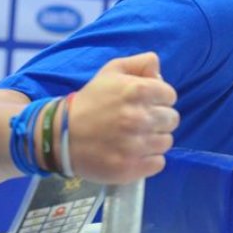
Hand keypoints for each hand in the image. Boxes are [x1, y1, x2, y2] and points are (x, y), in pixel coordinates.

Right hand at [68, 52, 178, 183]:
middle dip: (159, 119)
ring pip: (166, 142)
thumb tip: (159, 72)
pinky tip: (134, 153)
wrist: (59, 135)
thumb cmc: (90, 101)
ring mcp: (135, 145)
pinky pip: (158, 163)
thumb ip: (141, 64)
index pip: (170, 96)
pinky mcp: (131, 168)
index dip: (159, 99)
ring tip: (135, 138)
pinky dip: (149, 160)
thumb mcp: (112, 71)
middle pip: (172, 120)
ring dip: (154, 140)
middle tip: (139, 122)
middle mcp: (139, 117)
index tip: (145, 104)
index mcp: (138, 91)